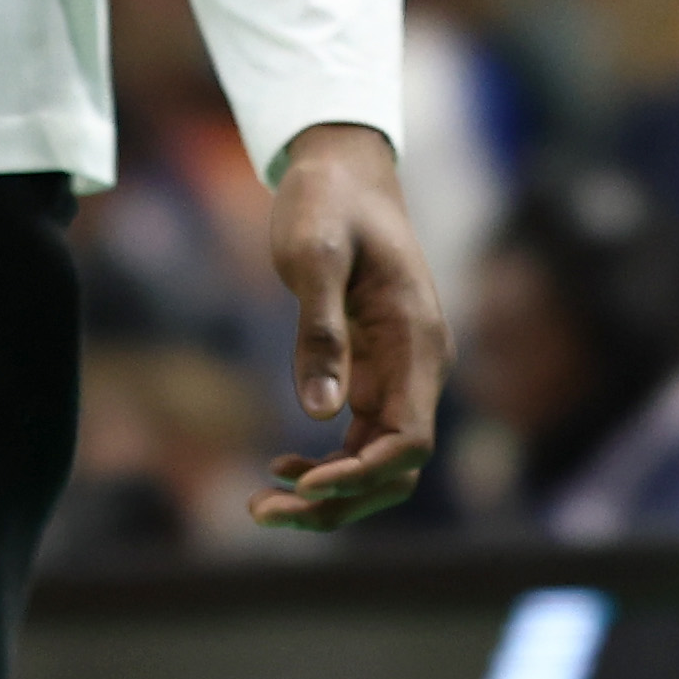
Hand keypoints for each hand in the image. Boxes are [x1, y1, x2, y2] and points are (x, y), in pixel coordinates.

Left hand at [250, 124, 440, 529]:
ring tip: (261, 507)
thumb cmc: (328, 201)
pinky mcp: (374, 374)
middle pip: (395, 468)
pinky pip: (360, 440)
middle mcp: (418, 367)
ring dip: (328, 496)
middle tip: (261, 511)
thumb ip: (319, 331)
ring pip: (378, 464)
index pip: (410, 440)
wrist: (341, 167)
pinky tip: (281, 468)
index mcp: (417, 340)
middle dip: (337, 502)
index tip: (302, 483)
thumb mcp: (314, 255)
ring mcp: (399, 374)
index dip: (362, 474)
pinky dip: (325, 467)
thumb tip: (320, 412)